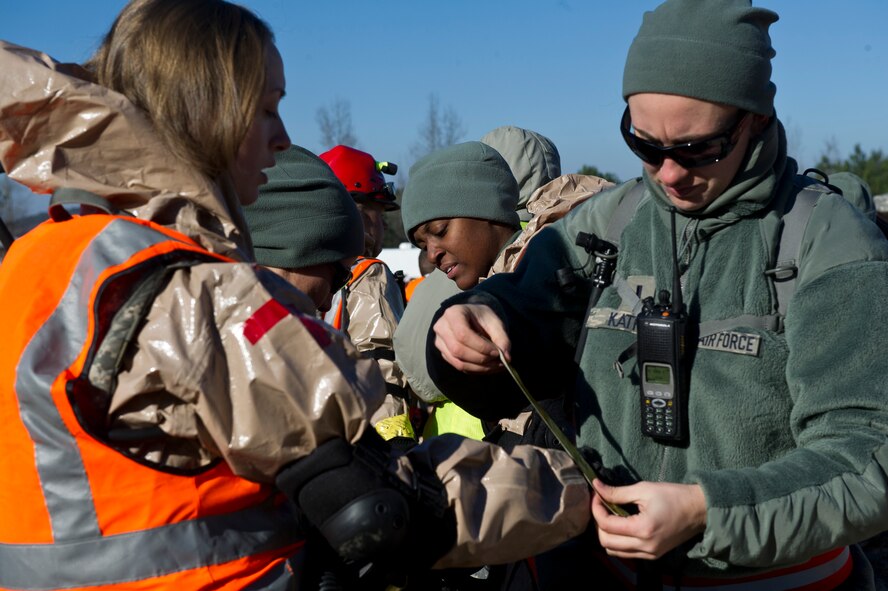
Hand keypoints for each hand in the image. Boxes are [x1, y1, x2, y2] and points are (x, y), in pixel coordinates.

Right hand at [433, 304, 509, 373]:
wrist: (472, 317)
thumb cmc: (482, 318)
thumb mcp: (494, 322)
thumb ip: (502, 338)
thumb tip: (506, 357)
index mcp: (453, 313)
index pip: (462, 334)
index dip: (480, 347)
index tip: (497, 352)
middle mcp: (442, 327)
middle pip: (458, 350)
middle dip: (481, 359)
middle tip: (499, 361)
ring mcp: (440, 342)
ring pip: (458, 362)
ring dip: (480, 368)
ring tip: (496, 366)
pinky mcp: (444, 353)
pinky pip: (459, 366)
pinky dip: (475, 370)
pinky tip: (488, 367)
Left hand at [591, 479, 706, 559]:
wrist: (699, 510)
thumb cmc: (674, 496)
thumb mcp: (644, 489)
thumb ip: (617, 492)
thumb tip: (596, 487)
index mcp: (643, 529)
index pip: (606, 525)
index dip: (596, 509)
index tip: (597, 495)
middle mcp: (645, 547)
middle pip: (606, 542)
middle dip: (598, 523)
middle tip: (602, 506)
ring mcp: (650, 554)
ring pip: (614, 551)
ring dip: (607, 535)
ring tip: (610, 516)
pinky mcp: (654, 555)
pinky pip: (627, 554)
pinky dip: (618, 542)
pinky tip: (622, 526)